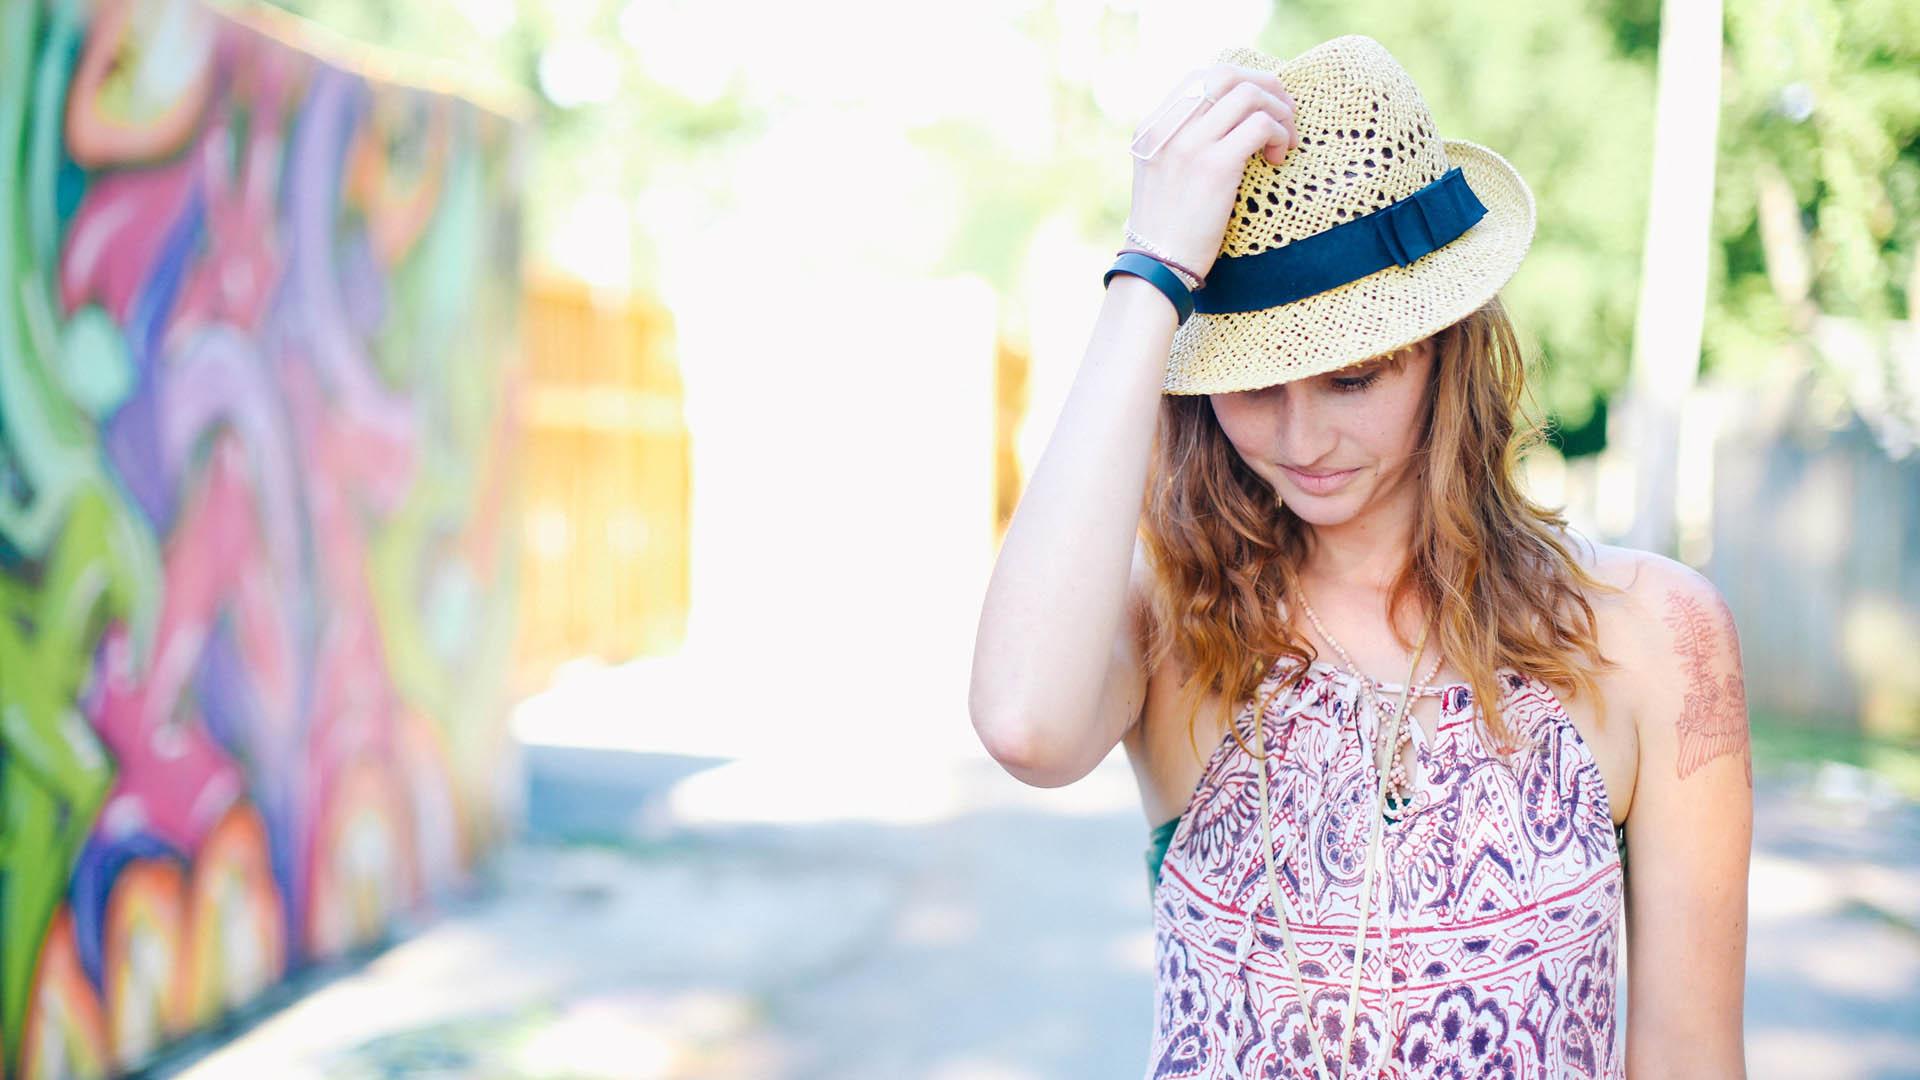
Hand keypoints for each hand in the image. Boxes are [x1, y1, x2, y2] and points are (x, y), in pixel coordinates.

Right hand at [1127, 64, 1297, 282]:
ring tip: (1284, 140)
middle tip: (1284, 112)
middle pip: (1226, 75)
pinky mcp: (1215, 166)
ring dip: (1278, 110)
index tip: (1260, 103)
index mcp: (1153, 126)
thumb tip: (1231, 117)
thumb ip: (1182, 140)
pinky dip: (1279, 134)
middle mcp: (1168, 128)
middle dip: (1265, 86)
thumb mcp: (1162, 170)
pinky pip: (1261, 125)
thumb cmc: (1168, 224)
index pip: (1200, 76)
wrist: (1157, 264)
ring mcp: (1190, 145)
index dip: (1240, 81)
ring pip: (1248, 94)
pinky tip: (1279, 157)